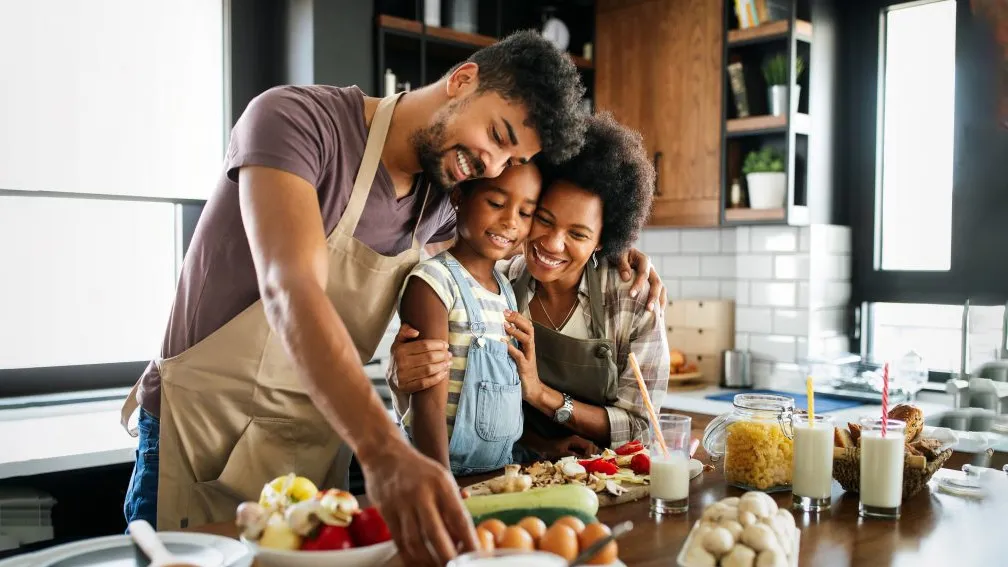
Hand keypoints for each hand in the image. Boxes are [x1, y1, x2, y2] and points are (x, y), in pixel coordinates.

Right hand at [361, 440, 477, 565]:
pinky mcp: (386, 511)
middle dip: (447, 557)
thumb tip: (466, 533)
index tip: (477, 557)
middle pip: (436, 534)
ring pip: (415, 541)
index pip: (459, 517)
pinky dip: (410, 557)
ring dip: (428, 561)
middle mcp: (422, 493)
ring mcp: (402, 503)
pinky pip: (399, 541)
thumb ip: (454, 504)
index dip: (469, 541)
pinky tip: (419, 563)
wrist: (385, 454)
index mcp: (442, 484)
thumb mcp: (442, 478)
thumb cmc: (419, 470)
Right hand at [389, 323, 450, 394]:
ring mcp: (403, 376)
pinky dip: (437, 378)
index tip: (446, 345)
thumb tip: (416, 332)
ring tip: (449, 363)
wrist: (392, 379)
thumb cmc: (400, 357)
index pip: (424, 345)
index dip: (437, 344)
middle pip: (428, 357)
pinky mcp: (406, 387)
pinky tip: (444, 373)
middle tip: (449, 354)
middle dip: (442, 355)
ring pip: (428, 370)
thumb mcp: (398, 342)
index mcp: (400, 350)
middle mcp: (401, 363)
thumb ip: (405, 332)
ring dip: (442, 366)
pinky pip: (425, 383)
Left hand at [503, 310, 542, 401]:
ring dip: (516, 332)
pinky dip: (513, 349)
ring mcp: (529, 357)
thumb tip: (500, 334)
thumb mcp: (517, 355)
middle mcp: (530, 348)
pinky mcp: (525, 367)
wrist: (532, 390)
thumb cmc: (522, 371)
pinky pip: (520, 356)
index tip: (507, 310)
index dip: (518, 316)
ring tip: (505, 326)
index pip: (527, 325)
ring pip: (527, 339)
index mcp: (528, 344)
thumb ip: (512, 345)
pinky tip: (505, 344)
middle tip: (505, 313)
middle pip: (529, 328)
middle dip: (518, 319)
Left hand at [545, 435, 599, 459]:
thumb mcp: (562, 452)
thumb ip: (572, 454)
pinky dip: (586, 453)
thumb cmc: (553, 448)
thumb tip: (582, 457)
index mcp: (575, 439)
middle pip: (591, 444)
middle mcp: (577, 439)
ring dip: (590, 452)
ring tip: (587, 460)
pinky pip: (584, 448)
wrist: (546, 445)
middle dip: (592, 452)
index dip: (590, 453)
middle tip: (589, 460)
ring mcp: (577, 441)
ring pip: (589, 446)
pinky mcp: (575, 444)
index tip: (587, 459)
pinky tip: (584, 458)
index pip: (588, 445)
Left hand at [615, 248, 666, 311]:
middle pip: (657, 283)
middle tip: (648, 309)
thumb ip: (622, 264)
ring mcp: (653, 277)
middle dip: (653, 296)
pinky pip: (659, 293)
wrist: (620, 253)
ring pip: (661, 289)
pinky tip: (657, 315)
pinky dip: (659, 303)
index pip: (644, 273)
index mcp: (644, 260)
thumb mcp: (618, 255)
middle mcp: (651, 269)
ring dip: (660, 302)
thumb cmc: (618, 253)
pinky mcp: (651, 284)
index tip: (631, 295)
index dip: (639, 284)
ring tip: (657, 315)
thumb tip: (627, 277)